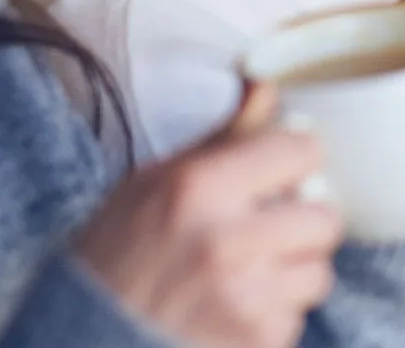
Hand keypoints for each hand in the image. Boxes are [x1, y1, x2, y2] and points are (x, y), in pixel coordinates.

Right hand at [74, 84, 341, 347]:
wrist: (79, 343)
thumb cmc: (112, 259)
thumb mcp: (152, 183)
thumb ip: (222, 137)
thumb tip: (265, 83)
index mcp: (199, 188)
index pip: (303, 151)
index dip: (299, 159)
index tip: (289, 169)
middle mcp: (226, 241)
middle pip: (325, 217)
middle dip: (303, 223)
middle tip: (270, 230)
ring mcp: (244, 299)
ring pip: (318, 272)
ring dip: (292, 272)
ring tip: (248, 274)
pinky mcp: (254, 343)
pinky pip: (296, 318)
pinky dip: (273, 316)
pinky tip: (233, 310)